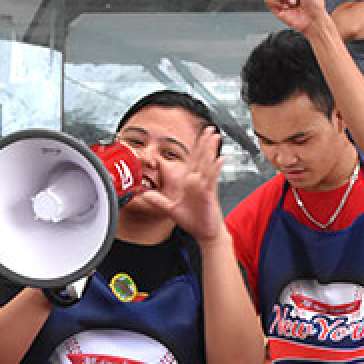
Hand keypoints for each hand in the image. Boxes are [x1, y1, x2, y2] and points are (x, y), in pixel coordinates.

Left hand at [133, 124, 226, 242]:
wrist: (204, 233)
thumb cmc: (193, 221)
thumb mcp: (170, 209)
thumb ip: (158, 200)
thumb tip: (144, 195)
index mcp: (190, 183)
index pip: (192, 161)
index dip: (194, 148)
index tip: (196, 137)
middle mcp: (198, 182)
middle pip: (201, 158)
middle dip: (204, 143)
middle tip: (207, 129)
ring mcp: (205, 186)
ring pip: (207, 164)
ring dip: (210, 149)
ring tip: (214, 136)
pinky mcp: (209, 193)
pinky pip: (212, 178)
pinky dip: (216, 169)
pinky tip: (220, 159)